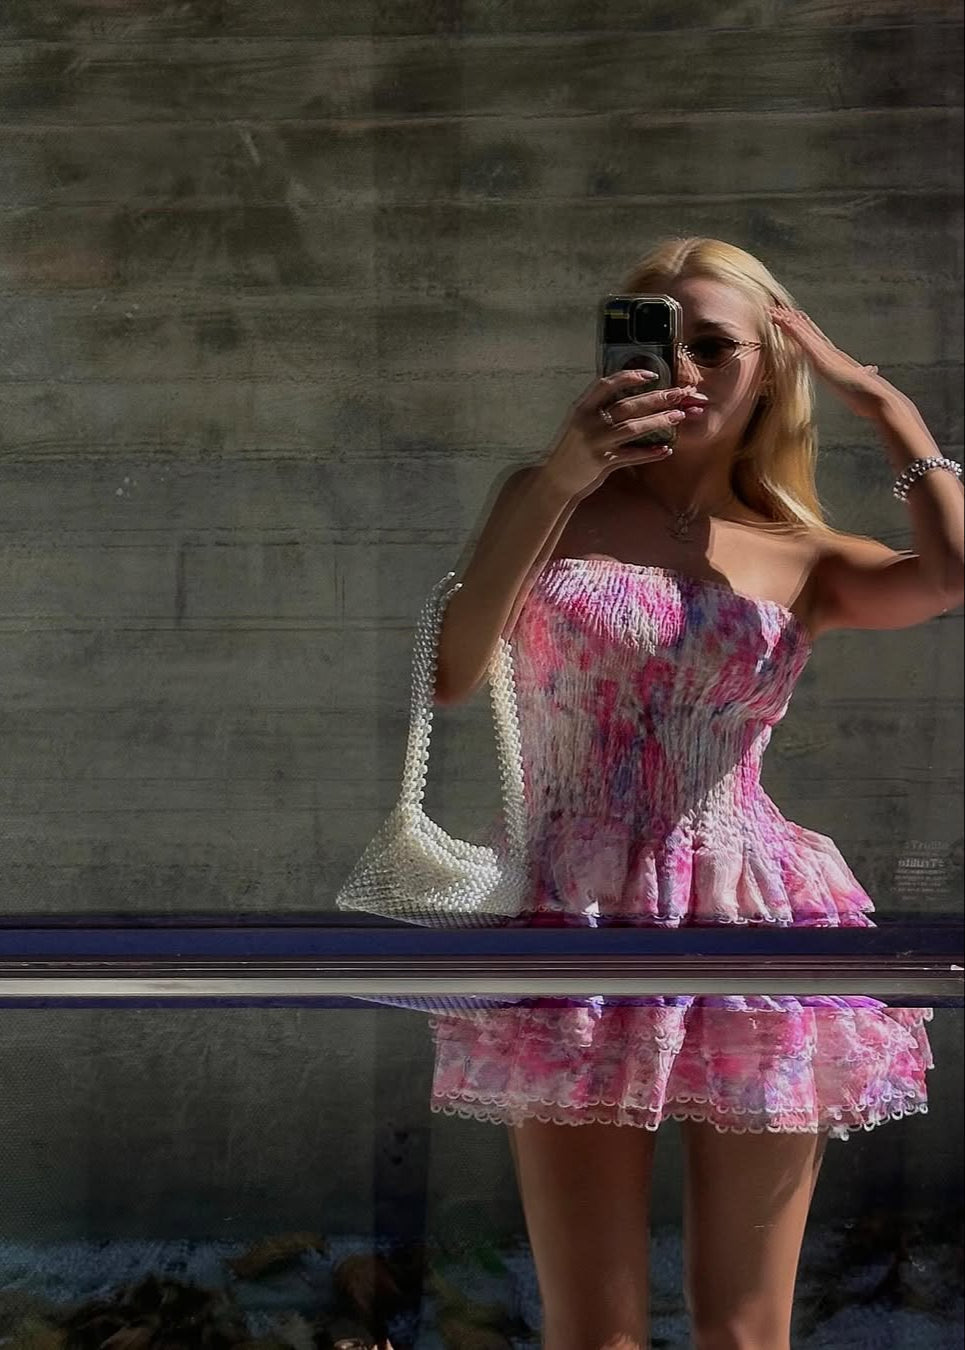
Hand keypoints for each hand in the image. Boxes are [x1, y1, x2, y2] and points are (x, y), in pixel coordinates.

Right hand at [541, 370, 708, 500]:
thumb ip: (598, 410)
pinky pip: (632, 456)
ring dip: (658, 421)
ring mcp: (596, 443)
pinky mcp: (602, 463)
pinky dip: (650, 453)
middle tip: (678, 394)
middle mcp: (589, 423)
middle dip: (656, 398)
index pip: (606, 385)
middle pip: (627, 406)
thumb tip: (630, 398)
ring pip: (632, 429)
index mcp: (582, 409)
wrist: (556, 479)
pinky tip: (665, 450)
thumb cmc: (571, 450)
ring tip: (678, 416)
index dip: (629, 377)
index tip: (651, 375)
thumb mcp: (579, 424)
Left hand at [769, 306, 897, 420]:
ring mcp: (828, 356)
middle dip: (795, 322)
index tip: (798, 318)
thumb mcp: (863, 384)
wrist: (879, 399)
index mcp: (839, 360)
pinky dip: (794, 332)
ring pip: (805, 335)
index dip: (808, 329)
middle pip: (810, 334)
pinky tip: (785, 323)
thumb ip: (864, 376)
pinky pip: (805, 342)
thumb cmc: (871, 398)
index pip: (819, 341)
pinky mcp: (824, 361)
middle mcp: (833, 354)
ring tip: (774, 312)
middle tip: (779, 309)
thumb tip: (871, 371)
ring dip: (789, 323)